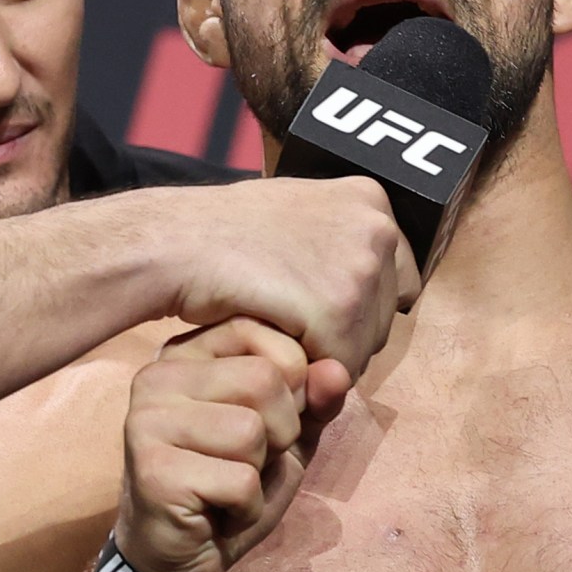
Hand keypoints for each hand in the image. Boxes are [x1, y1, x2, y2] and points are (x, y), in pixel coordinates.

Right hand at [112, 317, 345, 571]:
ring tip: (227, 487)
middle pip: (264, 380)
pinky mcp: (153, 471)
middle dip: (279, 433)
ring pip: (252, 431)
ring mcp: (148, 421)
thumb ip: (313, 400)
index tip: (262, 422)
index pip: (263, 334)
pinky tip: (216, 513)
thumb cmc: (227, 488)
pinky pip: (240, 481)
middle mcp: (158, 377)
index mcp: (186, 353)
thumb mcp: (285, 437)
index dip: (290, 385)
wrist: (177, 559)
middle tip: (244, 463)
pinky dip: (246, 508)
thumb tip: (337, 370)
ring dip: (258, 473)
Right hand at [152, 178, 415, 381]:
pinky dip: (304, 372)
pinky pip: (336, 368)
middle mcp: (377, 228)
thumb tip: (376, 278)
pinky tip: (268, 345)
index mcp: (371, 199)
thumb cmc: (221, 234)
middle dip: (343, 334)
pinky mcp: (337, 309)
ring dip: (323, 355)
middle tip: (287, 321)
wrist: (174, 244)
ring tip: (275, 328)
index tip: (311, 306)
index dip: (354, 306)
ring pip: (363, 348)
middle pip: (384, 320)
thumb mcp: (297, 214)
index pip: (397, 281)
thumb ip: (339, 239)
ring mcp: (360, 268)